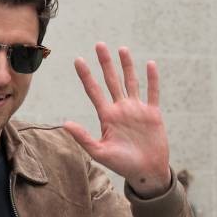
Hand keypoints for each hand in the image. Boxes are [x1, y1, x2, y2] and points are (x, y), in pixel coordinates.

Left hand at [63, 42, 170, 197]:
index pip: (94, 91)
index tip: (78, 60)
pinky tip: (149, 64)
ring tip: (121, 49)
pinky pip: (152, 92)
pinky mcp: (152, 113)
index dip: (86, 76)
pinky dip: (152, 79)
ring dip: (127, 66)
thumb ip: (83, 137)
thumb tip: (64, 123)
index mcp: (107, 116)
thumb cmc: (121, 164)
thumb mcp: (99, 152)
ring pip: (131, 82)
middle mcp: (120, 109)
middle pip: (111, 80)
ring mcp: (137, 110)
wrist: (145, 172)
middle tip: (99, 44)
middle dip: (105, 63)